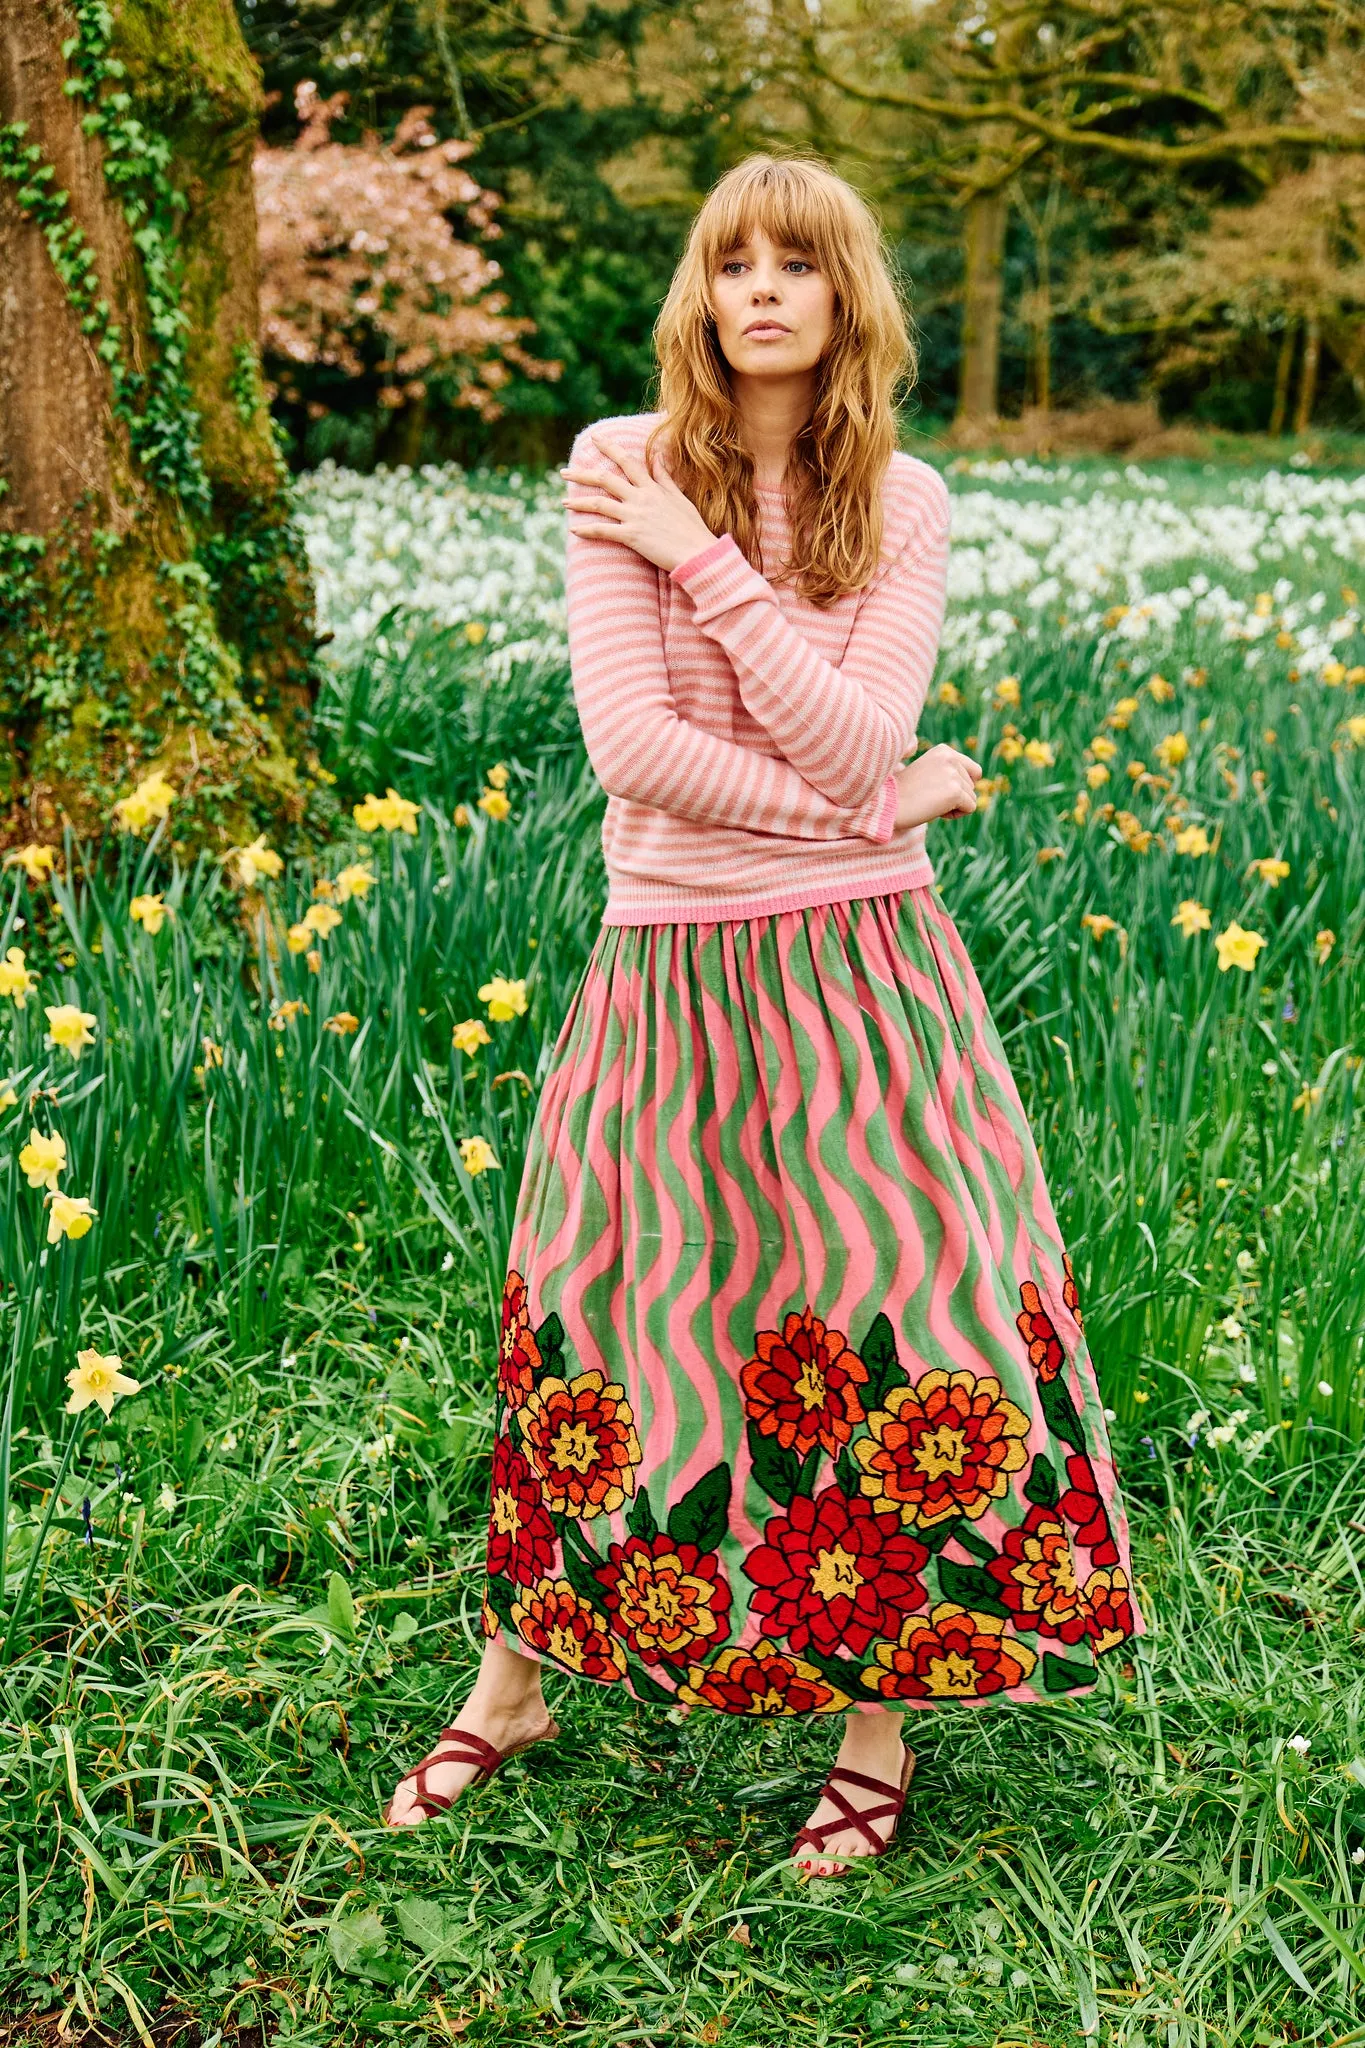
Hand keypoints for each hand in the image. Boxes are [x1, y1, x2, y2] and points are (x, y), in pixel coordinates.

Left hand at [561, 434, 717, 573]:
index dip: (609, 447)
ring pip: (600, 503)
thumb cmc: (691, 528)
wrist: (698, 552)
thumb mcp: (680, 497)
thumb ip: (665, 477)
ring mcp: (635, 517)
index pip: (627, 461)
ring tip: (564, 502)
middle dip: (582, 474)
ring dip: (579, 502)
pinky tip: (574, 529)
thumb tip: (659, 455)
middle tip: (564, 472)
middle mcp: (641, 498)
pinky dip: (587, 529)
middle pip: (605, 479)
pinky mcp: (632, 536)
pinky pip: (604, 530)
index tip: (594, 438)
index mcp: (652, 488)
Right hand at [892, 742, 981, 831]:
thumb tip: (977, 778)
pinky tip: (934, 810)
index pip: (974, 771)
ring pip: (972, 798)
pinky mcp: (955, 791)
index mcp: (944, 751)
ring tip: (929, 802)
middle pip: (972, 786)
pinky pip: (970, 808)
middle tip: (927, 797)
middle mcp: (950, 757)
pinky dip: (955, 815)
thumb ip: (949, 772)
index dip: (959, 785)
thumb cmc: (903, 794)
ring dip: (953, 806)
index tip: (935, 789)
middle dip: (955, 797)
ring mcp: (953, 774)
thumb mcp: (927, 773)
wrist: (886, 806)